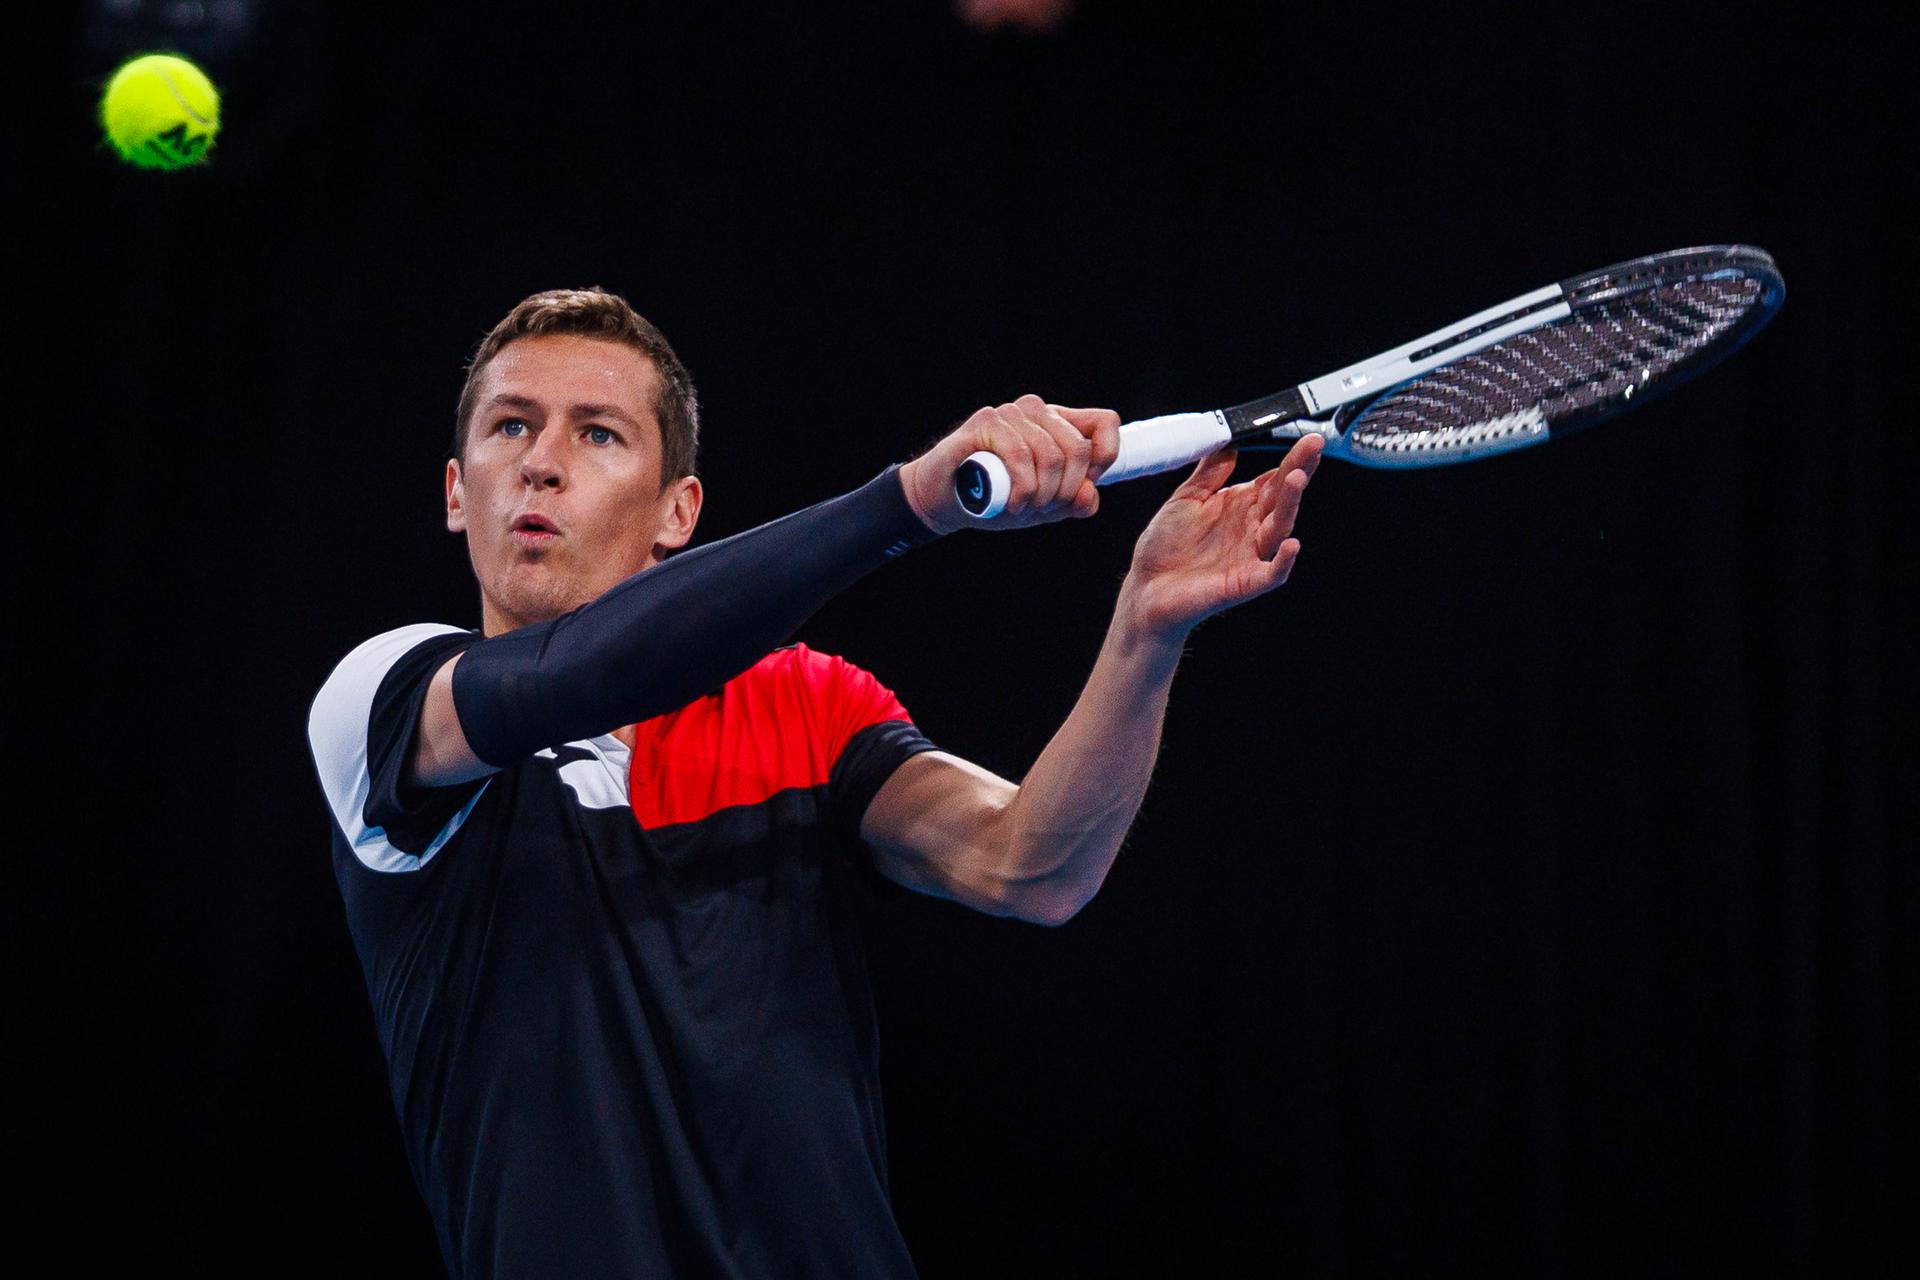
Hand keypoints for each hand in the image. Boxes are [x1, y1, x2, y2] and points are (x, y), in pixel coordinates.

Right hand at [899, 395, 1121, 534]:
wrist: (943, 499)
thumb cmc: (996, 498)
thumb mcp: (1043, 506)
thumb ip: (1073, 501)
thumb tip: (1090, 495)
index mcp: (1059, 424)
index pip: (1105, 422)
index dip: (1104, 457)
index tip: (1084, 486)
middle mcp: (1038, 411)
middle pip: (1078, 449)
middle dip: (1064, 492)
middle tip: (1042, 510)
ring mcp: (1012, 413)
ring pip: (1050, 456)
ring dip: (1040, 495)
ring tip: (1021, 508)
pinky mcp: (986, 421)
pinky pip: (1019, 455)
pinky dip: (1021, 488)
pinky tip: (1011, 504)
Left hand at [1118, 434, 1322, 640]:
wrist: (1147, 587)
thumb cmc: (1165, 548)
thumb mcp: (1186, 499)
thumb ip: (1209, 474)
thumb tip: (1229, 444)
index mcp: (1240, 506)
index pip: (1274, 479)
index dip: (1291, 460)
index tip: (1307, 440)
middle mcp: (1251, 528)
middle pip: (1282, 498)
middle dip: (1299, 472)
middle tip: (1312, 448)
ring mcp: (1251, 555)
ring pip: (1280, 528)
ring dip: (1291, 505)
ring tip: (1296, 479)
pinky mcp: (1245, 583)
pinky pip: (1272, 573)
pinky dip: (1284, 561)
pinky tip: (1290, 544)